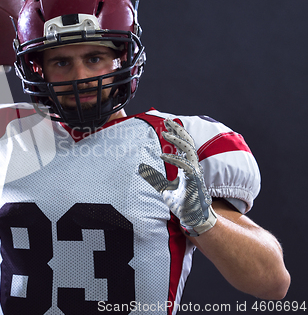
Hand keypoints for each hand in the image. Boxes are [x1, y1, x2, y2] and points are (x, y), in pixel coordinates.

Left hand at [138, 119, 216, 236]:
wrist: (193, 218)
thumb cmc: (182, 204)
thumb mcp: (165, 189)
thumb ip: (157, 179)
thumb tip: (144, 171)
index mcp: (187, 166)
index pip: (183, 145)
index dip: (177, 134)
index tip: (167, 125)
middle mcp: (192, 166)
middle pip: (188, 143)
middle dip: (178, 130)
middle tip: (167, 121)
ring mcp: (195, 172)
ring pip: (189, 150)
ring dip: (177, 140)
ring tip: (165, 133)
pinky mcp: (194, 179)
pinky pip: (185, 165)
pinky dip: (174, 158)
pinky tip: (163, 155)